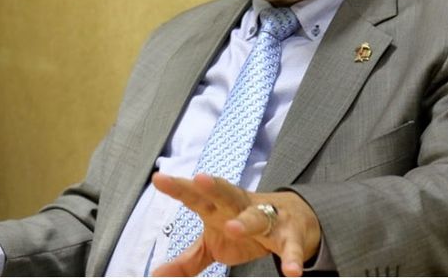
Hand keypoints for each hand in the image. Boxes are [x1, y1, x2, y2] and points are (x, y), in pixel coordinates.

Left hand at [151, 173, 320, 276]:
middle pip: (225, 193)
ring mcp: (266, 218)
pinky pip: (288, 245)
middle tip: (199, 180)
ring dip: (245, 222)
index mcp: (217, 207)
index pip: (195, 196)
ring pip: (256, 217)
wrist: (290, 216)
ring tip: (233, 228)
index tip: (159, 179)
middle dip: (212, 187)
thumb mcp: (212, 244)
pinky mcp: (288, 234)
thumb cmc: (241, 226)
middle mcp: (240, 206)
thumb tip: (155, 275)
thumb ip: (187, 260)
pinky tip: (291, 272)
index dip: (178, 188)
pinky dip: (291, 256)